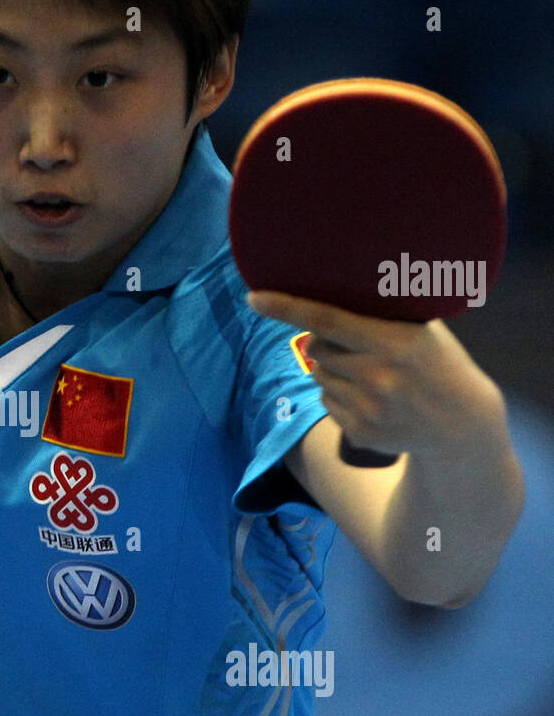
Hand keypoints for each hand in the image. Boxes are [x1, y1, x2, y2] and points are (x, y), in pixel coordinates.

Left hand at [246, 291, 507, 459]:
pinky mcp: (359, 432)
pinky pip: (326, 401)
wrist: (460, 424)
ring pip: (319, 376)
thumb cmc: (437, 364)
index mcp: (394, 342)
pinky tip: (371, 396)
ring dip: (333, 369)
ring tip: (370, 373)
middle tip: (352, 344)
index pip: (327, 319)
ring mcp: (367, 407)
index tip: (254, 298)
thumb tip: (337, 284)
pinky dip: (339, 394)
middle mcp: (378, 376)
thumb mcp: (422, 330)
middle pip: (316, 349)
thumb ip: (382, 312)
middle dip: (323, 342)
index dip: (287, 308)